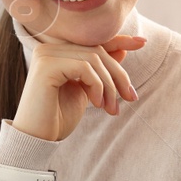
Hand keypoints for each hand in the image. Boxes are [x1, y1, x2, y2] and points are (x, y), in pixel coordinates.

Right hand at [11, 34, 145, 141]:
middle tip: (130, 98)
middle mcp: (49, 48)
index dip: (120, 40)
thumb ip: (99, 71)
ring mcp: (46, 54)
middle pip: (98, 51)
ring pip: (94, 58)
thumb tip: (122, 50)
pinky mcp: (46, 65)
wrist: (37, 139)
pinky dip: (97, 85)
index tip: (142, 42)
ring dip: (110, 85)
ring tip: (111, 108)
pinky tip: (96, 104)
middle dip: (119, 75)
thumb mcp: (87, 91)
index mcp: (58, 53)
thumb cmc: (58, 119)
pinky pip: (84, 67)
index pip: (93, 41)